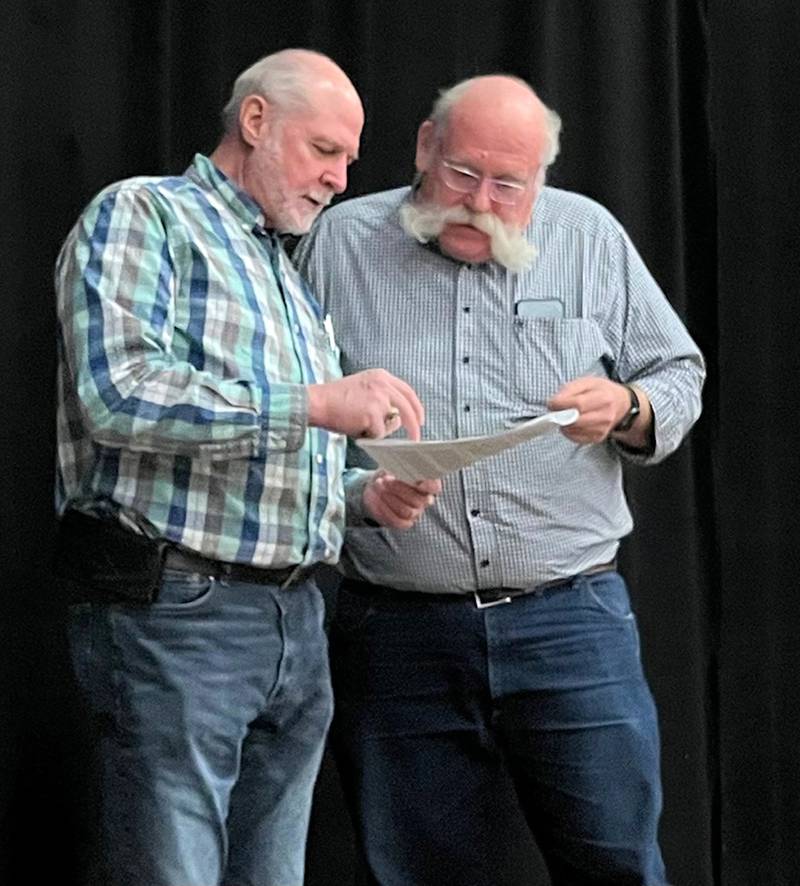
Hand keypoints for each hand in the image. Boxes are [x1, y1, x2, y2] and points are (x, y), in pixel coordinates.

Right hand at [307, 369, 424, 440]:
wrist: (318, 402)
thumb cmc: (335, 400)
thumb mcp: (363, 390)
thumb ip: (382, 400)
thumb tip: (398, 420)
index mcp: (381, 376)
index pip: (407, 391)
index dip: (416, 407)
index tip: (420, 419)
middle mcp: (383, 384)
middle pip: (409, 406)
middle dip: (415, 424)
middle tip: (416, 437)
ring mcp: (379, 398)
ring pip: (391, 423)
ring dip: (379, 429)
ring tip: (359, 425)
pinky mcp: (373, 413)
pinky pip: (378, 433)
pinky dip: (368, 435)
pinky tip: (354, 426)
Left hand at [363, 472, 441, 529]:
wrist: (376, 489)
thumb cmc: (389, 475)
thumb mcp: (393, 468)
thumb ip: (399, 468)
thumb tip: (396, 470)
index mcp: (426, 484)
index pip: (435, 486)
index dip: (431, 486)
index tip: (421, 484)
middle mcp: (424, 501)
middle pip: (418, 500)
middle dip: (399, 489)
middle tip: (385, 480)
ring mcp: (415, 513)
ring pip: (407, 511)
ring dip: (390, 499)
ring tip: (378, 487)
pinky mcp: (404, 522)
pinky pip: (397, 520)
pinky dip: (384, 509)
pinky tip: (376, 499)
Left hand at [547, 376, 634, 443]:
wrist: (621, 403)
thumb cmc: (601, 391)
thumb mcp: (587, 382)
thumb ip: (569, 389)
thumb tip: (553, 403)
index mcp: (604, 398)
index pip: (579, 404)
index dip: (561, 405)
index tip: (551, 403)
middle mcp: (606, 415)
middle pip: (576, 420)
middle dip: (561, 416)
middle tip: (556, 411)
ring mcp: (603, 429)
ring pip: (574, 431)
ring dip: (564, 424)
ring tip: (565, 416)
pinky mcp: (598, 438)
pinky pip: (577, 439)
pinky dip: (569, 432)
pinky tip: (571, 424)